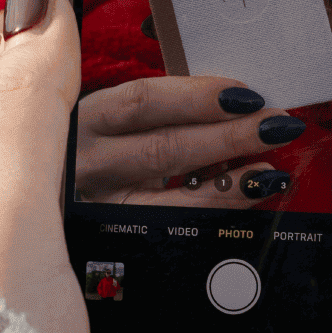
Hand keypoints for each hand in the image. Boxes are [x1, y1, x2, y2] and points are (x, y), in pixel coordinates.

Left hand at [0, 0, 331, 332]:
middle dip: (233, 191)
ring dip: (273, 297)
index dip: (176, 116)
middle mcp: (41, 304)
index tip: (243, 94)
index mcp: (8, 232)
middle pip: (160, 232)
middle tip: (296, 156)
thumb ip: (26, 95)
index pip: (104, 153)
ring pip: (196, 329)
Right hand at [76, 76, 305, 207]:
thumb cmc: (103, 145)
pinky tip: (246, 195)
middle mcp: (88, 164)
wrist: (55, 190)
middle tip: (276, 126)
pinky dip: (216, 210)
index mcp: (85, 119)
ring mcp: (102, 206)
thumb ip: (162, 110)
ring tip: (268, 170)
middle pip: (164, 148)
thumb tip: (234, 102)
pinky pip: (177, 227)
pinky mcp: (120, 237)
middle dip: (229, 136)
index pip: (143, 101)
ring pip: (172, 199)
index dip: (198, 96)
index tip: (246, 95)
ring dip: (230, 183)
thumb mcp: (117, 120)